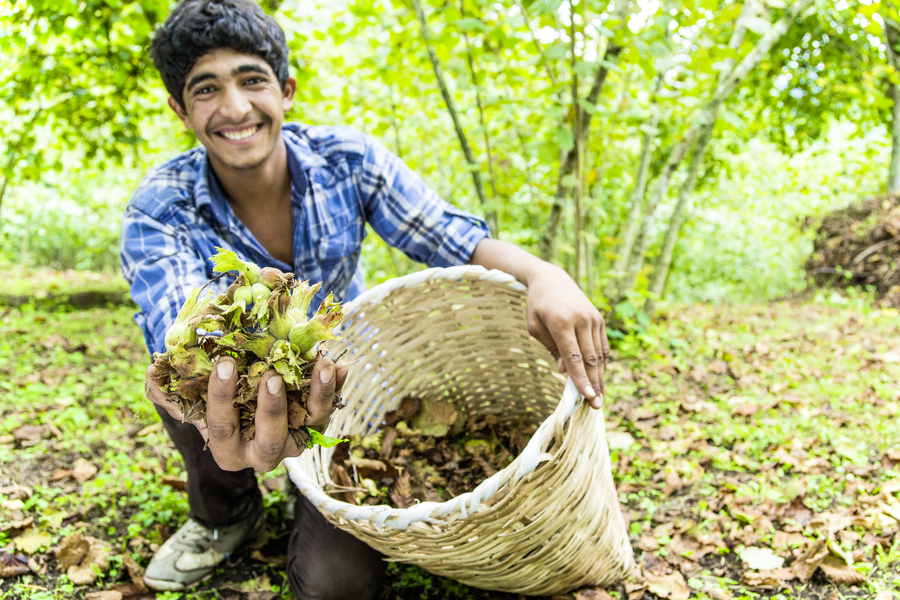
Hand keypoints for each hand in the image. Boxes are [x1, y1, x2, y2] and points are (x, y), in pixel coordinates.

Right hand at [144, 357, 347, 471]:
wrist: (238, 387)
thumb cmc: (205, 392)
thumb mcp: (181, 392)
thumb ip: (166, 388)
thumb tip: (155, 377)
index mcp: (228, 450)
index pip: (224, 429)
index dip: (222, 399)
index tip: (224, 364)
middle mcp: (263, 453)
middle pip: (272, 441)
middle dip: (272, 410)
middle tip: (273, 377)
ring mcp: (293, 439)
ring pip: (310, 427)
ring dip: (318, 398)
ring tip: (322, 365)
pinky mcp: (314, 423)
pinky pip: (329, 408)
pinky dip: (336, 386)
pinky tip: (340, 364)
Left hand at [524, 263, 608, 408]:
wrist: (552, 279)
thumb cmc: (537, 305)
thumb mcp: (535, 326)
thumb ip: (551, 348)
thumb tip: (566, 371)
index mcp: (562, 321)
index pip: (574, 356)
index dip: (581, 378)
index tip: (587, 397)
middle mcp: (581, 320)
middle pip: (590, 358)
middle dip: (594, 384)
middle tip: (597, 406)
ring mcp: (593, 319)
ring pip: (599, 354)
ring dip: (601, 377)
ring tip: (600, 398)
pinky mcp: (599, 319)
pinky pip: (602, 346)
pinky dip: (602, 364)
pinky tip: (600, 379)